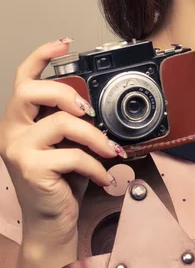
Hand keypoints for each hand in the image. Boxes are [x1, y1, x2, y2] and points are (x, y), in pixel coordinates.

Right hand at [0, 38, 120, 243]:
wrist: (52, 223)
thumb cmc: (61, 180)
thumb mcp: (66, 143)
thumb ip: (71, 120)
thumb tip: (97, 103)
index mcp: (20, 119)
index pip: (23, 78)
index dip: (41, 56)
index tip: (64, 44)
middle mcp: (12, 130)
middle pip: (30, 90)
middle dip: (65, 92)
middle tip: (87, 110)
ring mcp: (18, 150)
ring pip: (61, 122)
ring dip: (94, 136)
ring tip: (109, 151)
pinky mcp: (31, 169)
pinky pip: (72, 155)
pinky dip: (95, 165)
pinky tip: (104, 175)